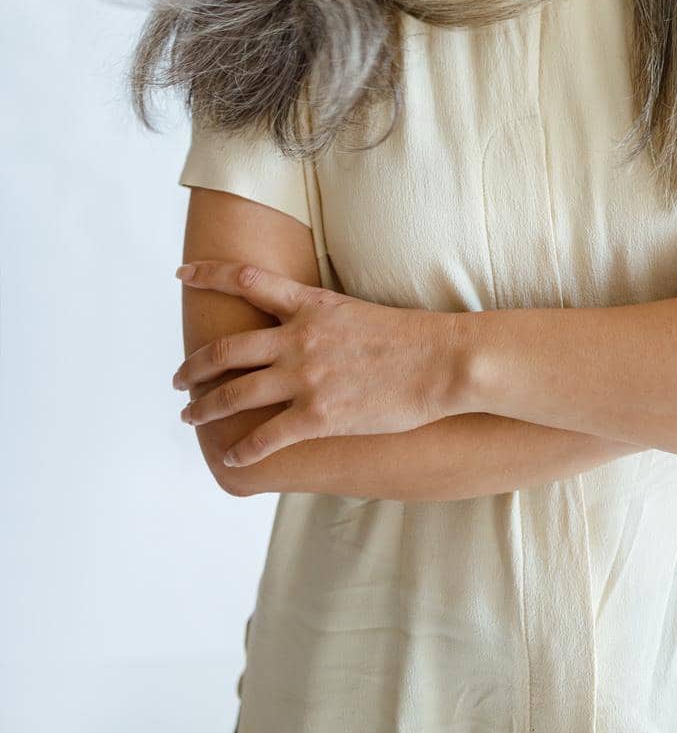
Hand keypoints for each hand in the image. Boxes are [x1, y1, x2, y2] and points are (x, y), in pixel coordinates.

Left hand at [171, 260, 460, 467]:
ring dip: (205, 408)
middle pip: (226, 350)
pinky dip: (242, 450)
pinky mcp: (319, 415)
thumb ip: (321, 318)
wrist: (443, 361)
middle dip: (193, 366)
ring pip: (234, 394)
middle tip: (178, 379)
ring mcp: (306, 377)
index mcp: (311, 305)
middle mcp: (299, 338)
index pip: (247, 279)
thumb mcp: (357, 311)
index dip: (209, 274)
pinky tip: (232, 458)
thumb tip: (302, 326)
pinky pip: (266, 436)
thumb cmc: (411, 337)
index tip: (182, 274)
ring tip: (191, 416)